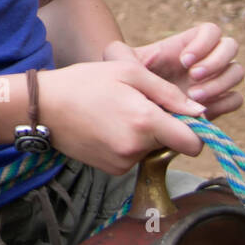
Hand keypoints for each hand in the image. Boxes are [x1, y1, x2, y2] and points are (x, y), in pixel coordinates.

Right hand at [38, 59, 210, 176]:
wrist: (44, 107)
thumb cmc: (86, 82)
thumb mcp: (128, 73)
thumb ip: (168, 93)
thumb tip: (200, 112)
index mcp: (145, 122)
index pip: (193, 144)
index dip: (196, 131)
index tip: (184, 117)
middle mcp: (136, 148)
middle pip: (171, 143)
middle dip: (164, 126)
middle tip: (137, 103)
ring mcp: (123, 163)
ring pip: (152, 150)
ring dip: (144, 134)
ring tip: (117, 113)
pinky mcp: (112, 171)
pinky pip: (134, 157)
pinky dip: (129, 143)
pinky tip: (108, 126)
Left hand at [102, 24, 243, 117]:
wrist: (136, 113)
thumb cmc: (128, 84)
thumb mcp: (121, 66)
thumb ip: (120, 55)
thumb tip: (118, 50)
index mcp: (187, 45)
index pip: (212, 31)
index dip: (204, 42)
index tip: (184, 60)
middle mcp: (206, 60)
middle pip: (230, 47)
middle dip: (215, 62)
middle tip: (193, 76)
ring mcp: (214, 82)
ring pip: (237, 72)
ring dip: (219, 83)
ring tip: (195, 97)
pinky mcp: (217, 104)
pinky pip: (236, 99)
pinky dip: (224, 102)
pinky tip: (203, 111)